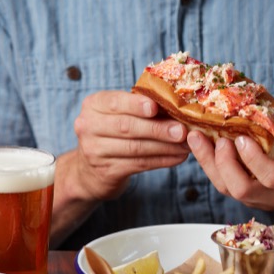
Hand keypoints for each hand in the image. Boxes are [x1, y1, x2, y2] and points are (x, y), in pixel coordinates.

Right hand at [69, 90, 190, 201]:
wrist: (89, 169)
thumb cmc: (112, 132)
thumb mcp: (117, 113)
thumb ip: (137, 106)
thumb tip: (175, 105)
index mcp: (93, 105)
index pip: (115, 103)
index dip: (135, 105)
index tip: (156, 107)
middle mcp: (88, 126)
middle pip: (126, 127)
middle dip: (157, 128)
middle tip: (182, 130)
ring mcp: (94, 150)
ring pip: (135, 147)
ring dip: (165, 147)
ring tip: (186, 145)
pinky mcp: (105, 171)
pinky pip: (138, 164)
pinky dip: (161, 160)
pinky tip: (177, 157)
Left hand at [187, 126, 273, 210]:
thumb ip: (271, 126)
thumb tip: (244, 92)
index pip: (272, 177)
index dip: (253, 159)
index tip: (241, 139)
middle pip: (242, 190)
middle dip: (223, 162)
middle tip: (214, 138)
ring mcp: (259, 201)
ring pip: (227, 190)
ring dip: (209, 163)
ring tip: (198, 139)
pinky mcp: (246, 200)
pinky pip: (224, 185)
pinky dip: (211, 166)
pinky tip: (202, 148)